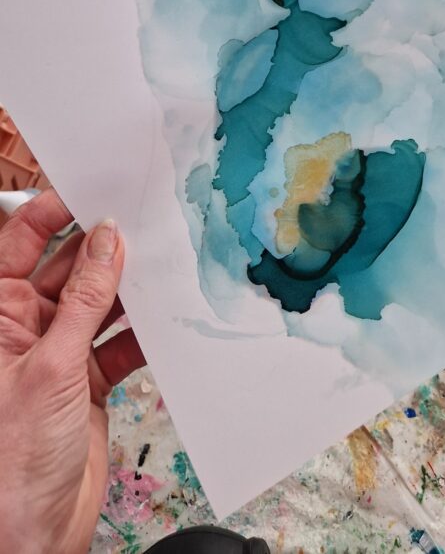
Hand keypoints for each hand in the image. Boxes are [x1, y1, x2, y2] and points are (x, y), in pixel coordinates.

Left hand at [0, 188, 144, 553]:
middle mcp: (25, 328)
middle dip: (105, 247)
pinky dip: (143, 332)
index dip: (55, 211)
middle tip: (146, 221)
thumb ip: (86, 301)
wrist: (30, 537)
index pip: (23, 242)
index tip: (95, 188)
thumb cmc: (10, 460)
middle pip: (69, 268)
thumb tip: (106, 240)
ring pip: (100, 303)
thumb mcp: (51, 367)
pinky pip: (120, 343)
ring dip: (130, 289)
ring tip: (165, 264)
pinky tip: (166, 319)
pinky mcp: (88, 382)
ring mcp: (59, 354)